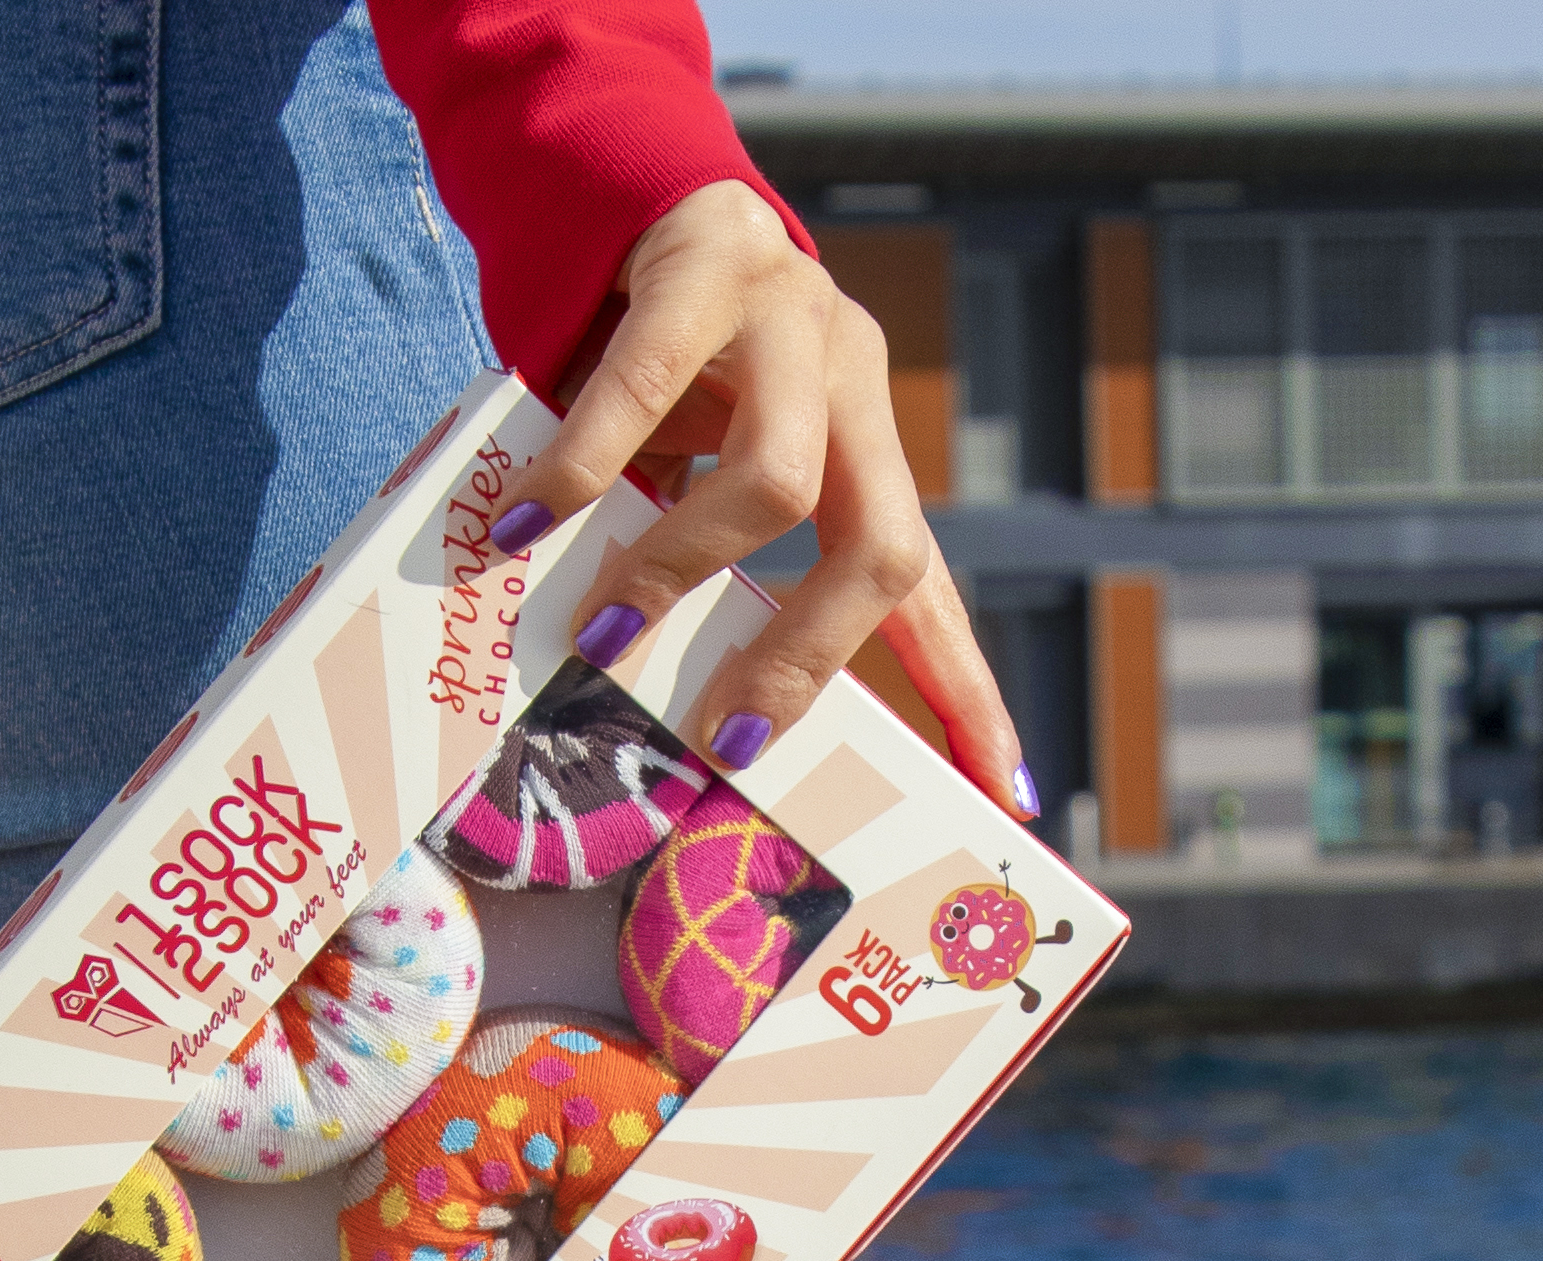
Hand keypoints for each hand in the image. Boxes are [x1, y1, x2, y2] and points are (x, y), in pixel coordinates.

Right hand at [482, 181, 1036, 819]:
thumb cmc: (667, 361)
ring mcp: (792, 321)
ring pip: (778, 480)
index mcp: (869, 452)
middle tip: (730, 735)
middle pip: (883, 550)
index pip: (935, 594)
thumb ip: (717, 563)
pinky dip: (585, 467)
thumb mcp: (713, 469)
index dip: (973, 695)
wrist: (627, 182)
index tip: (1012, 795)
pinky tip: (530, 520)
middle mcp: (857, 386)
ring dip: (688, 572)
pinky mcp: (706, 265)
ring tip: (608, 632)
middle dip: (810, 658)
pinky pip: (646, 385)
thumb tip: (681, 700)